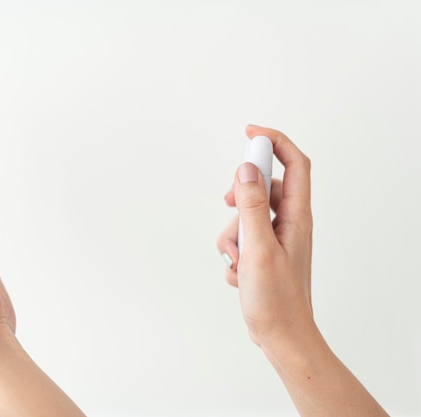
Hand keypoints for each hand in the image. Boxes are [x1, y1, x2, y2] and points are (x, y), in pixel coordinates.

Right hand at [217, 125, 312, 347]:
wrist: (280, 336)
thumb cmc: (277, 298)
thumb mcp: (259, 247)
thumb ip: (253, 206)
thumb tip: (247, 168)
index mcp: (297, 216)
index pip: (293, 164)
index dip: (274, 142)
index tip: (249, 132)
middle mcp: (288, 223)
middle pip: (264, 188)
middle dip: (240, 197)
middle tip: (228, 204)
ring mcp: (275, 239)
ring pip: (246, 216)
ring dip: (232, 236)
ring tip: (238, 261)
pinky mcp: (262, 254)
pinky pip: (240, 239)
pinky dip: (233, 253)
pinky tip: (239, 274)